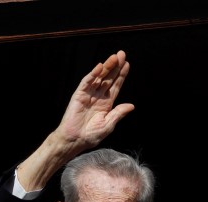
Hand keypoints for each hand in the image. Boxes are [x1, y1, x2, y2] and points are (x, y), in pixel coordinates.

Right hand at [16, 51, 133, 190]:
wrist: (75, 140)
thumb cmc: (91, 135)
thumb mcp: (108, 124)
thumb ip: (118, 113)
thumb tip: (131, 106)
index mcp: (106, 104)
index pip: (115, 86)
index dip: (121, 75)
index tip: (127, 64)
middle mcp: (98, 97)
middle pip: (108, 78)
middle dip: (115, 67)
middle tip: (122, 54)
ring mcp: (88, 95)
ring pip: (99, 78)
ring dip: (106, 67)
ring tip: (114, 57)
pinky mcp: (79, 95)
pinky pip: (86, 82)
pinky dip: (93, 74)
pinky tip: (100, 66)